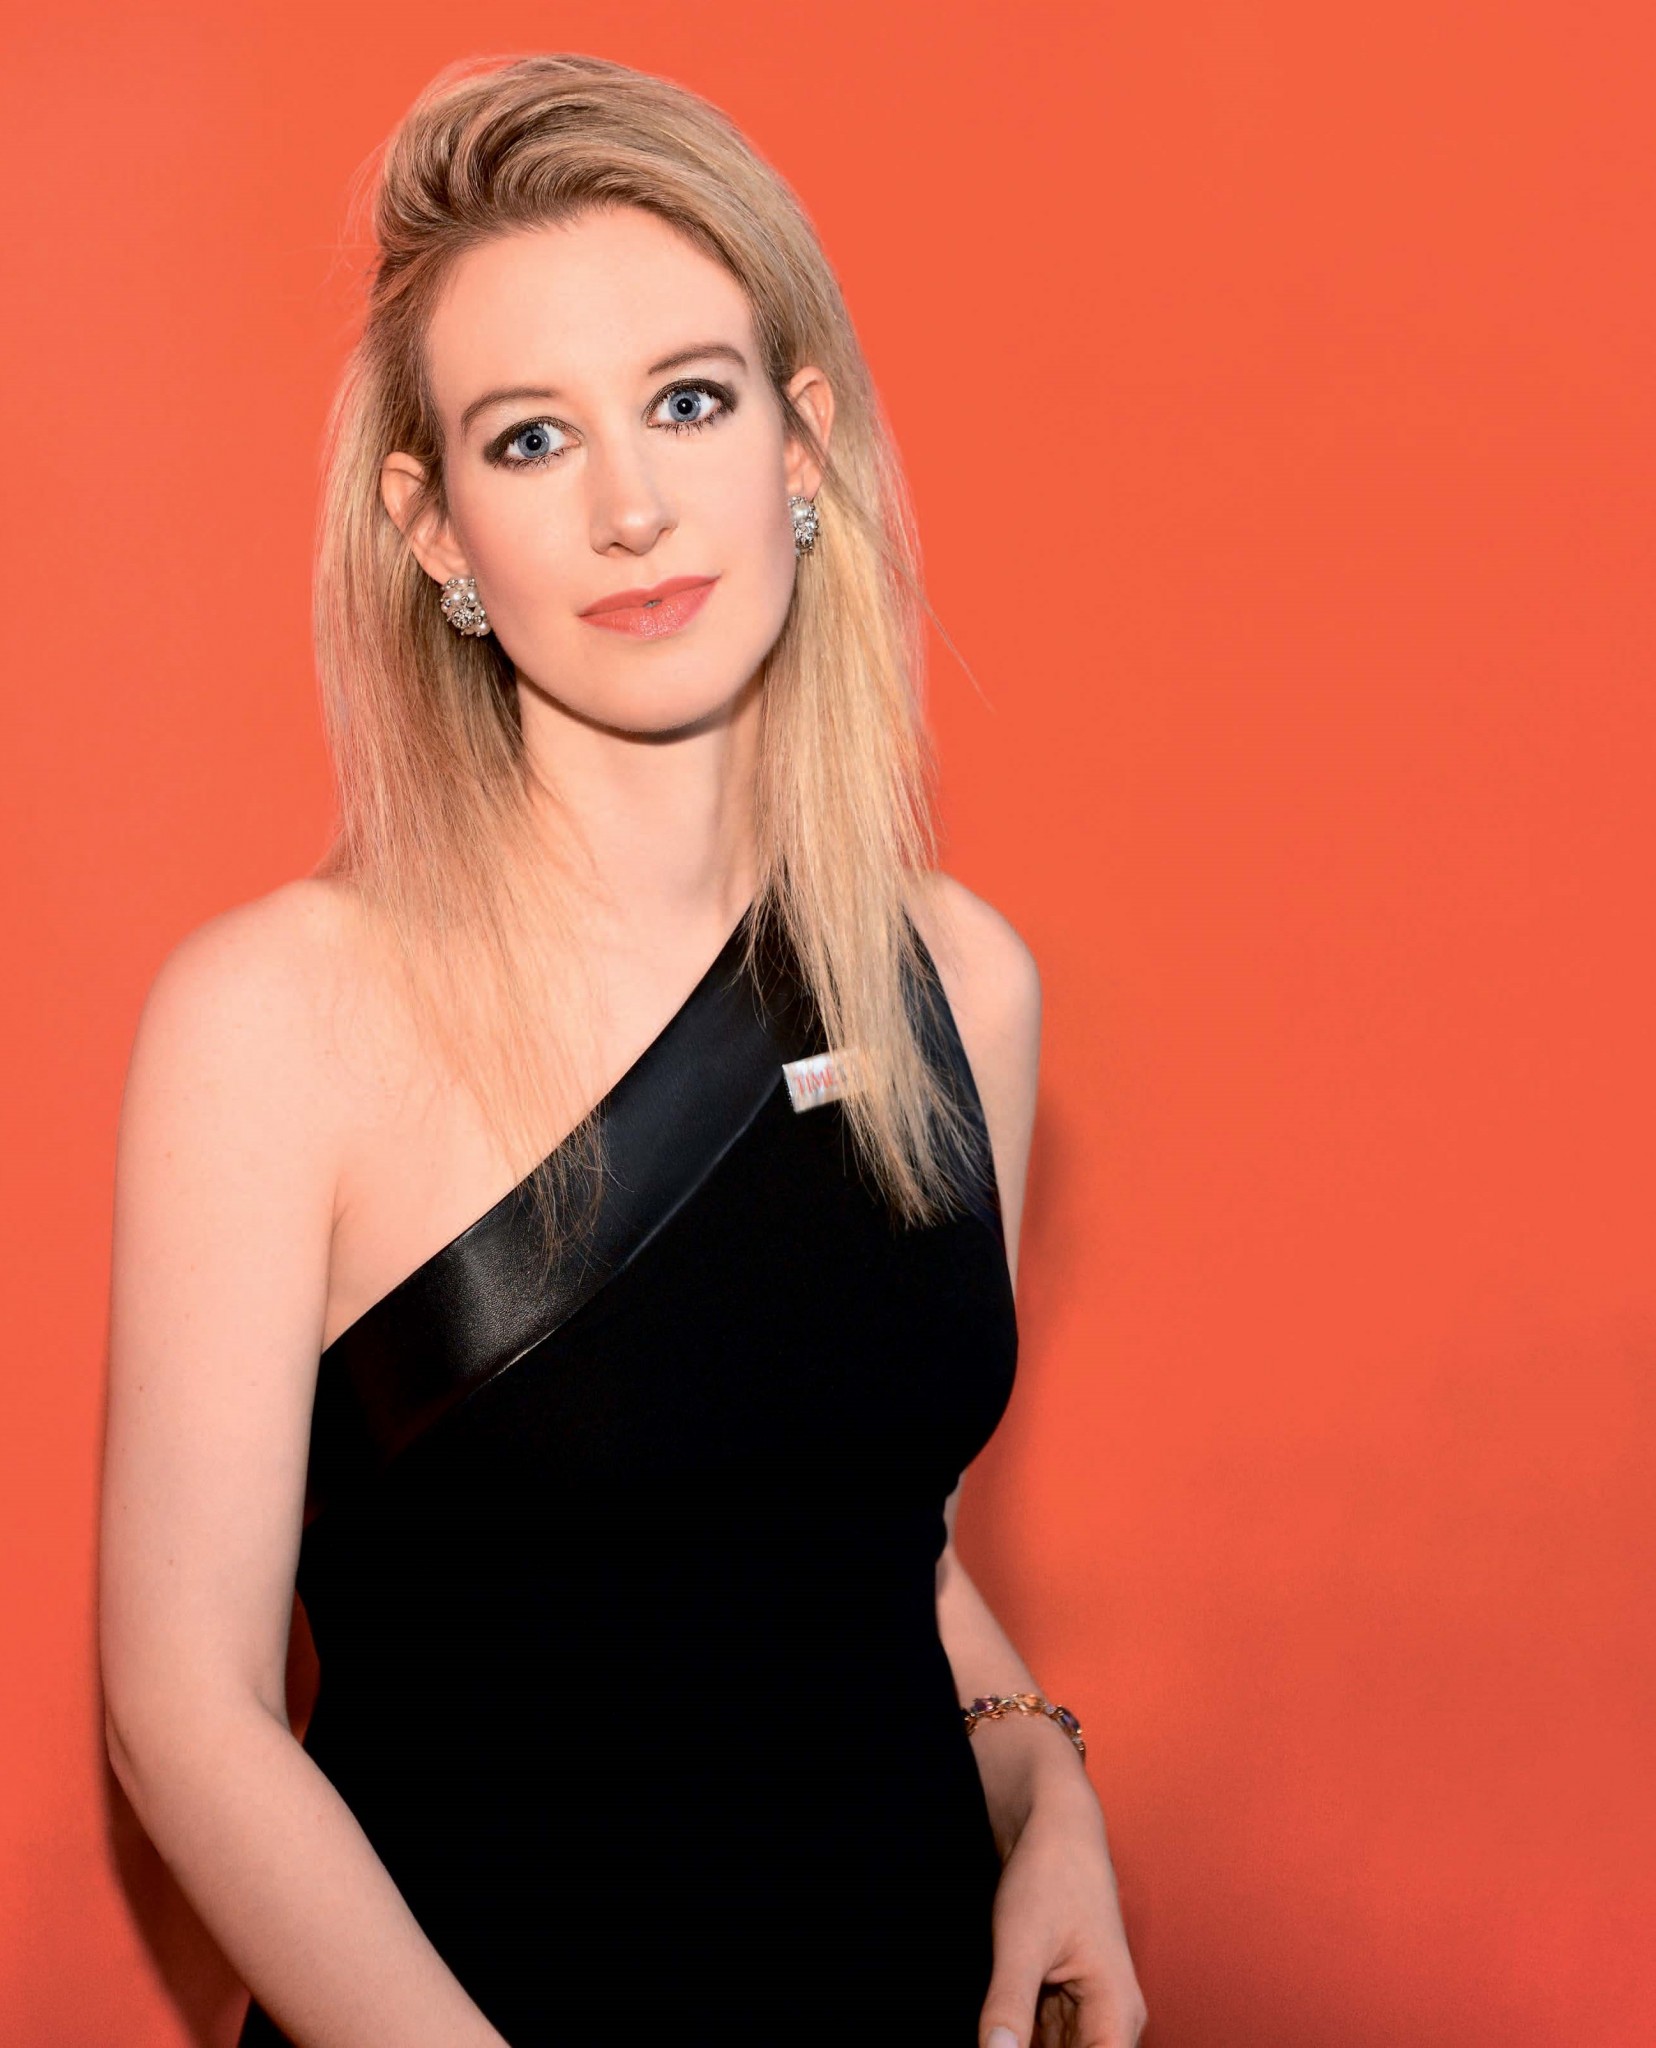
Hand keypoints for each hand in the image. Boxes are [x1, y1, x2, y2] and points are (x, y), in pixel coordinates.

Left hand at [977, 1782, 1148, 2047]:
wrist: (1054, 1824)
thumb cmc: (1050, 1874)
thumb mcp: (1022, 1944)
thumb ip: (1008, 2007)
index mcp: (1116, 2014)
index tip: (1014, 2047)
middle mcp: (1111, 2020)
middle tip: (999, 2035)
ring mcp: (1090, 2012)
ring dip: (1025, 2045)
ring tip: (1001, 2028)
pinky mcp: (1066, 2000)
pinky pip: (1047, 2041)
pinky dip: (1020, 2042)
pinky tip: (1000, 2035)